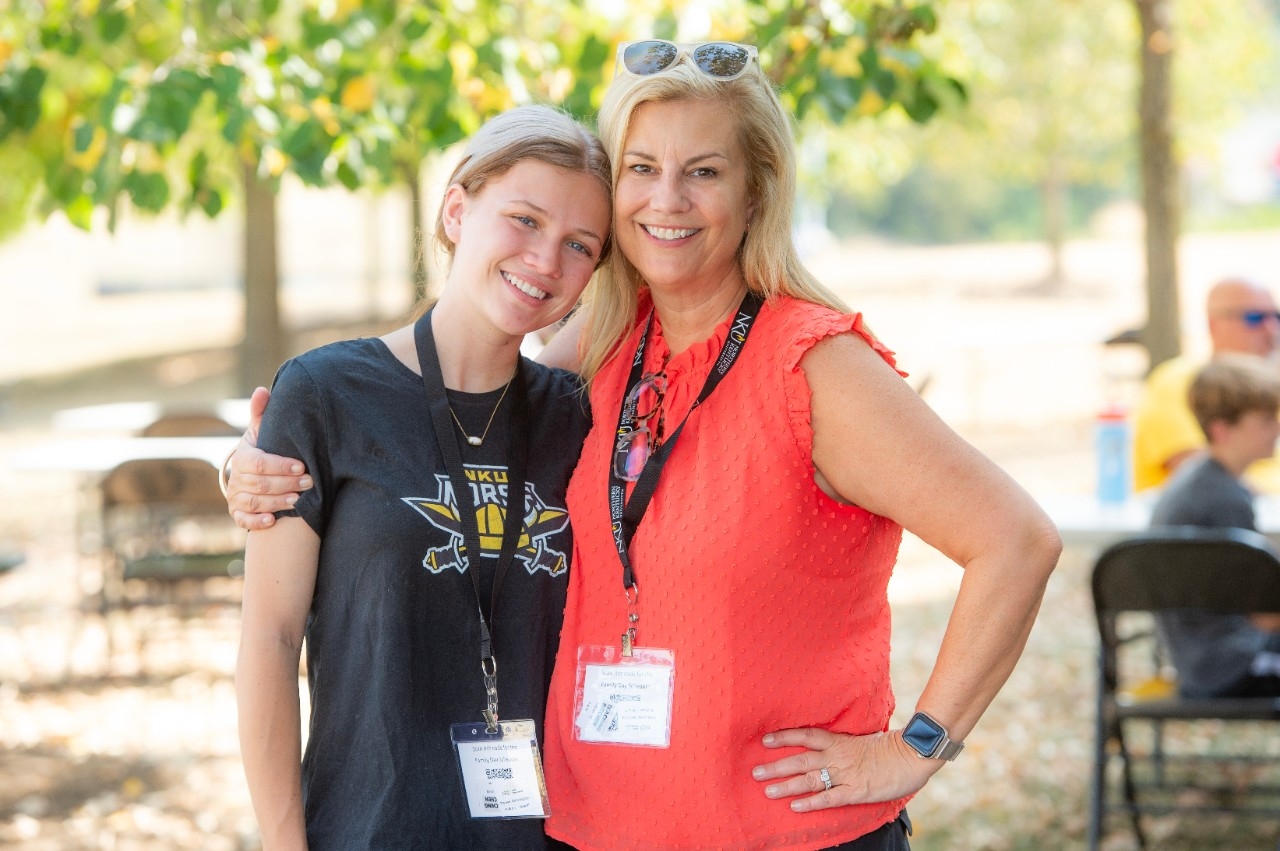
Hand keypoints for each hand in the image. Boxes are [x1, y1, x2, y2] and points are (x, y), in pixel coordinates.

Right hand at [225, 386, 312, 529]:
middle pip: (259, 484)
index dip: (279, 465)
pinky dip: (256, 522)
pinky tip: (272, 521)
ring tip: (298, 502)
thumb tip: (262, 390)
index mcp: (242, 457)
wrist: (250, 474)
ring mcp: (236, 497)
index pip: (258, 462)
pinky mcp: (238, 513)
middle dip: (286, 484)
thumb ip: (262, 413)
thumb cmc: (262, 449)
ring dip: (276, 502)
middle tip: (309, 483)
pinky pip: (243, 520)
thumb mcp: (262, 431)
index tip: (301, 465)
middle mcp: (236, 478)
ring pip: (254, 502)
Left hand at [751, 726, 938, 812]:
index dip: (785, 737)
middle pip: (801, 760)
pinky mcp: (856, 791)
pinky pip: (830, 798)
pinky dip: (812, 802)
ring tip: (768, 790)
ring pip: (810, 780)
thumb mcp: (862, 739)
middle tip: (755, 772)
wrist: (912, 755)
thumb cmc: (889, 747)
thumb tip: (827, 745)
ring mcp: (846, 774)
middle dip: (777, 766)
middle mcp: (838, 756)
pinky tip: (795, 806)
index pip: (807, 735)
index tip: (765, 740)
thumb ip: (843, 744)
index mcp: (839, 741)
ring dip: (787, 785)